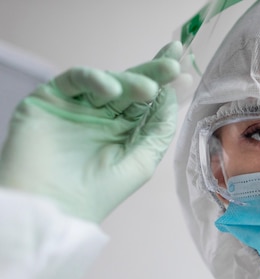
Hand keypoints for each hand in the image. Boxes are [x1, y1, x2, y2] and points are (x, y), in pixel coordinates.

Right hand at [0, 42, 181, 222]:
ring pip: (108, 81)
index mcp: (126, 130)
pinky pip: (76, 80)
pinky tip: (111, 89)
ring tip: (148, 88)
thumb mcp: (142, 161)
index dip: (165, 84)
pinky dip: (95, 80)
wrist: (54, 208)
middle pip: (131, 85)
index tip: (183, 70)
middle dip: (153, 73)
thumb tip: (172, 95)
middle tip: (172, 64)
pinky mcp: (52, 98)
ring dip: (130, 80)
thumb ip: (159, 129)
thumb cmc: (99, 193)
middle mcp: (103, 115)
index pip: (148, 101)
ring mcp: (78, 106)